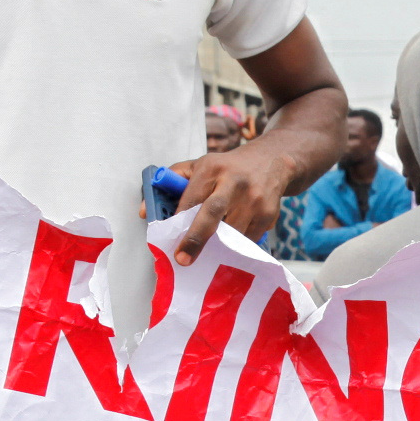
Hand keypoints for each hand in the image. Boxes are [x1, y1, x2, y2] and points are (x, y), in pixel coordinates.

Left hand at [173, 141, 295, 264]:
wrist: (272, 161)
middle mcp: (234, 182)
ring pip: (230, 233)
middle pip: (212, 213)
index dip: (179, 221)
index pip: (191, 198)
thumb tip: (146, 211)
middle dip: (196, 238)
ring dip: (218, 246)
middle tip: (183, 259)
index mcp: (212, 168)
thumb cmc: (227, 168)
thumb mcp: (200, 165)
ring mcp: (254, 199)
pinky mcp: (268, 214)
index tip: (170, 240)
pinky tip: (233, 237)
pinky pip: (247, 239)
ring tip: (211, 249)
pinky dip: (236, 244)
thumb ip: (172, 182)